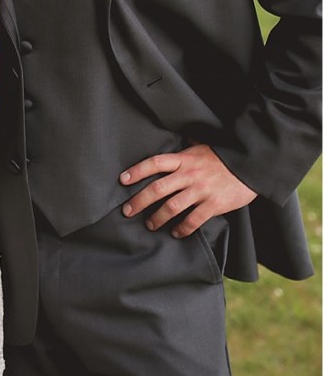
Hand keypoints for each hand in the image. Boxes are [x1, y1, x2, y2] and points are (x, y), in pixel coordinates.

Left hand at [119, 143, 256, 236]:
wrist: (252, 165)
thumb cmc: (225, 156)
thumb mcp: (202, 147)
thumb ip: (187, 149)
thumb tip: (179, 142)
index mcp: (184, 159)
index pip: (154, 163)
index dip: (137, 171)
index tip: (123, 179)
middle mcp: (189, 175)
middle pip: (157, 188)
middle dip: (138, 201)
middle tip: (127, 211)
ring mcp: (200, 190)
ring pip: (171, 207)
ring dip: (157, 218)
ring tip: (150, 225)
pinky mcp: (213, 205)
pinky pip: (192, 220)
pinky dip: (182, 229)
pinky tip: (176, 233)